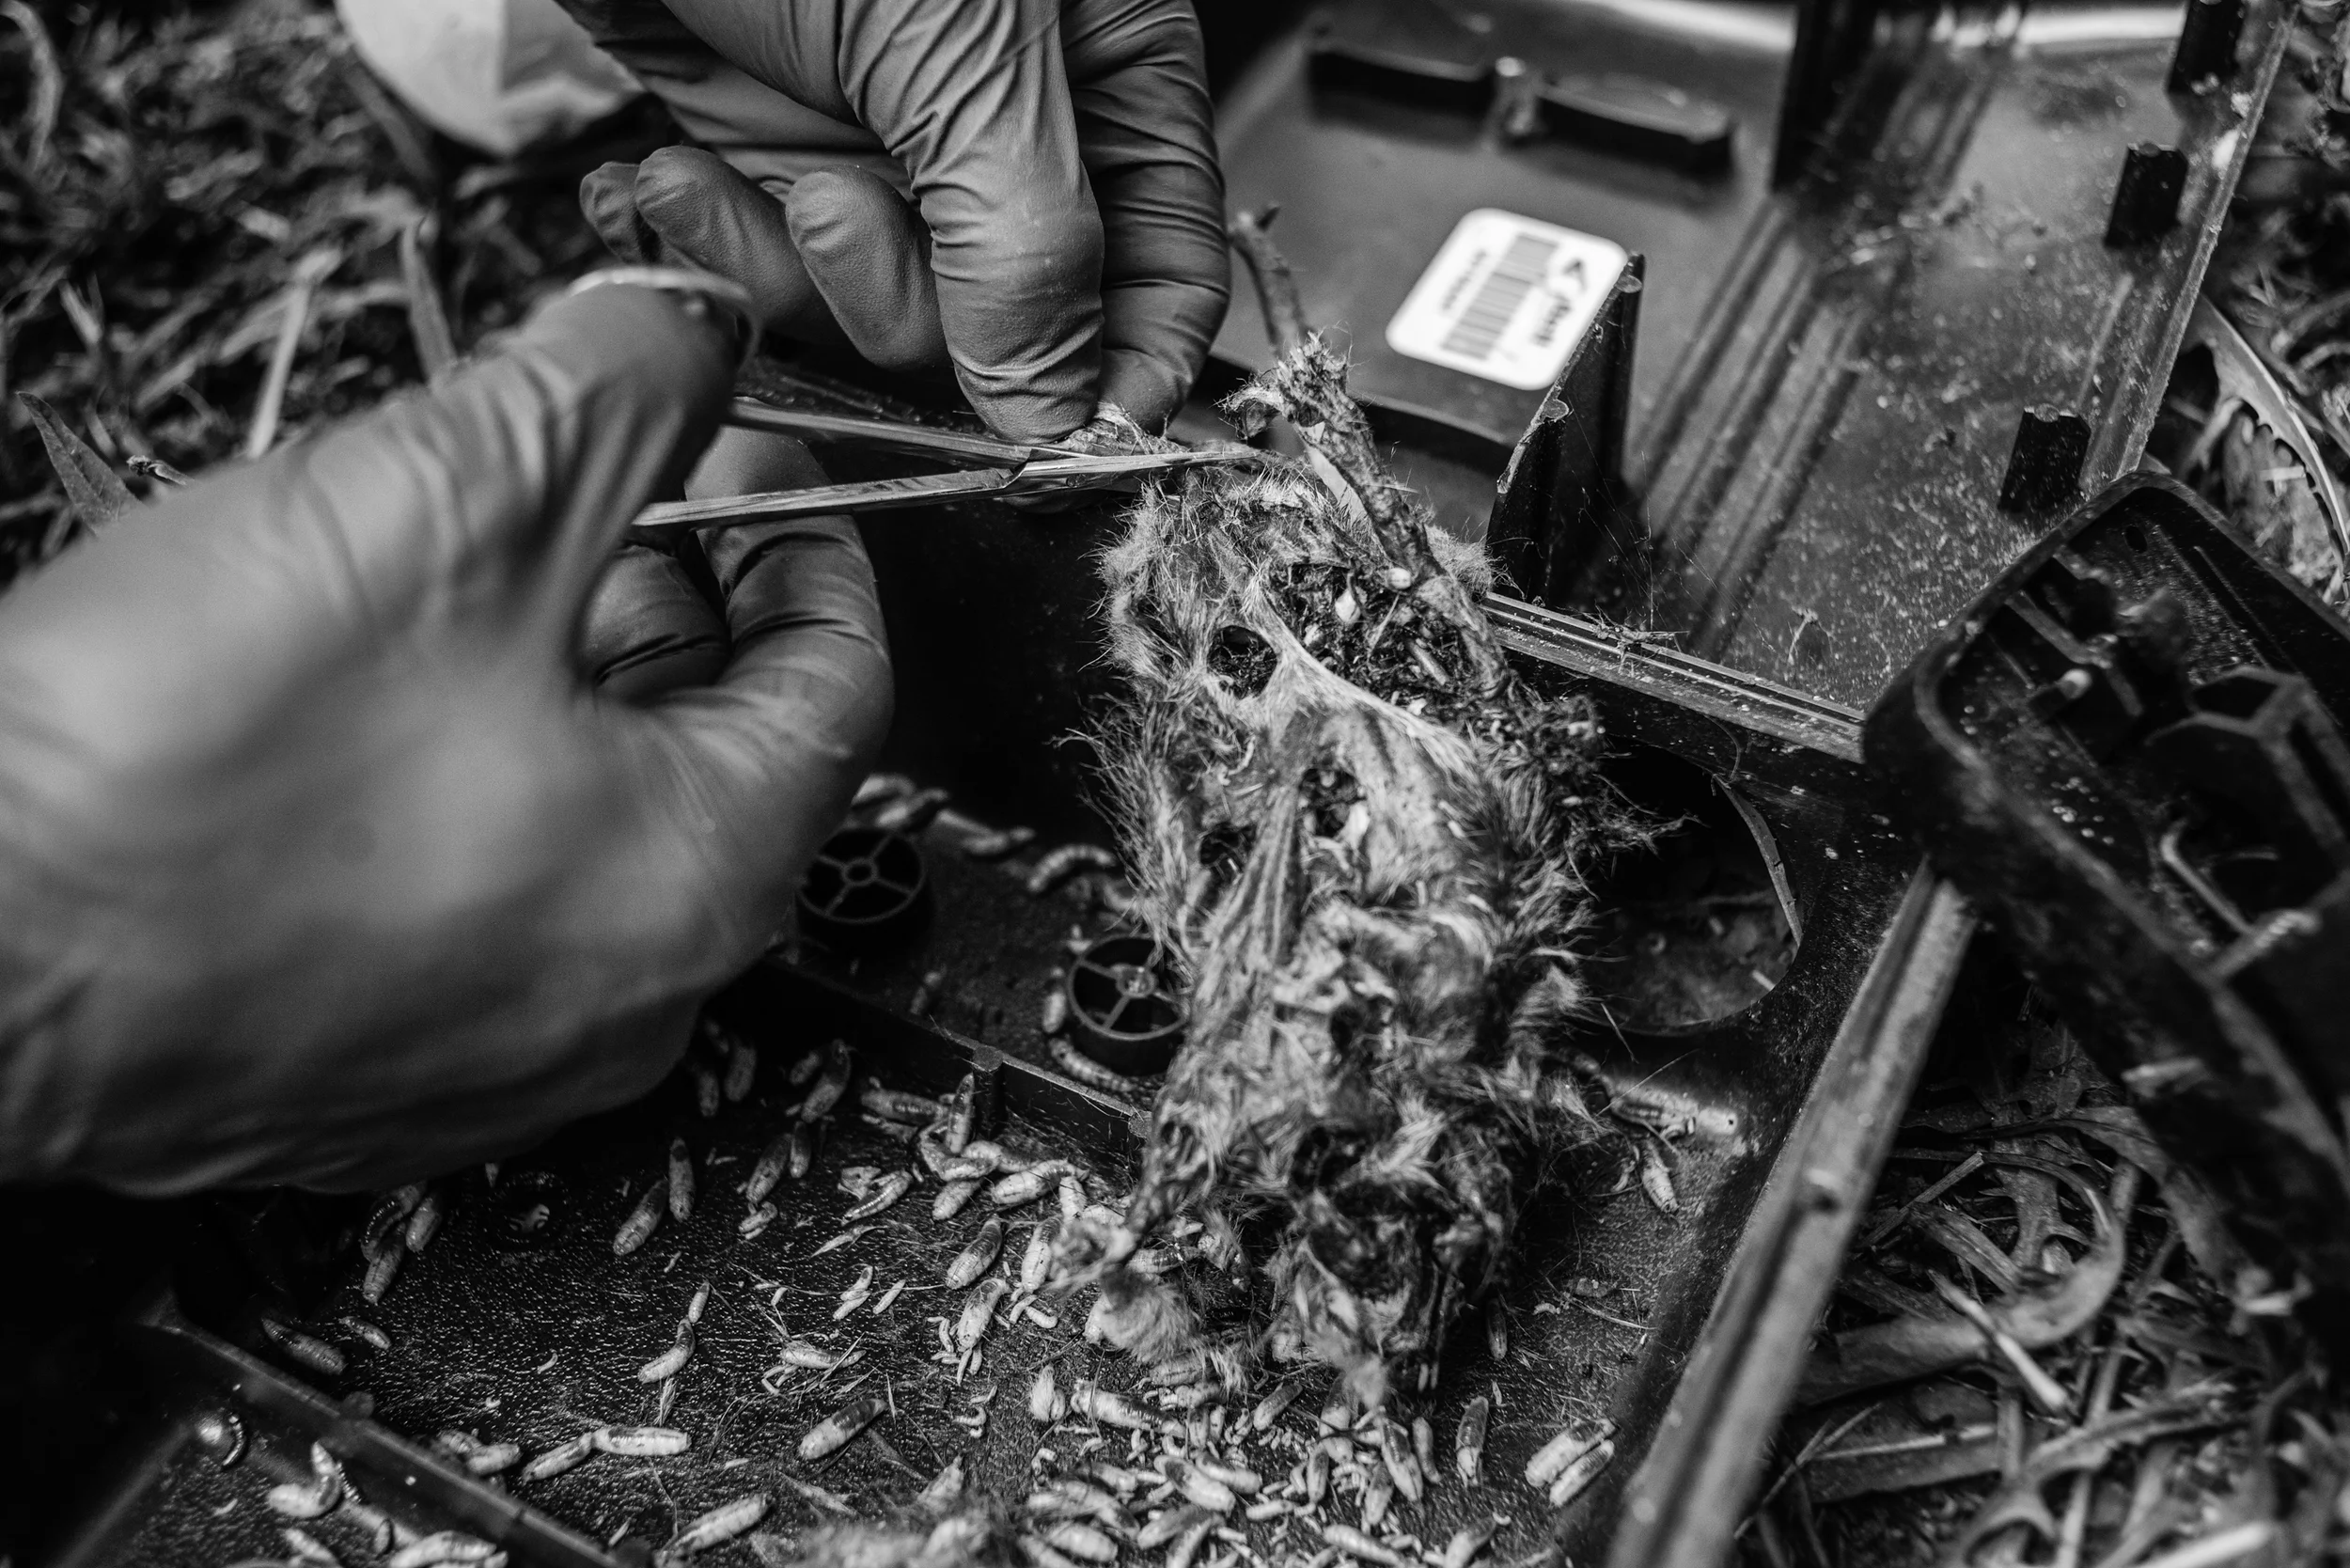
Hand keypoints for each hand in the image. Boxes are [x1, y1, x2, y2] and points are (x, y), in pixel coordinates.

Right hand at [0, 285, 890, 1192]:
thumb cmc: (177, 778)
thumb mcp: (448, 503)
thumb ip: (616, 397)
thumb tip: (691, 335)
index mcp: (704, 880)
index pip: (840, 680)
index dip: (802, 533)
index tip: (742, 457)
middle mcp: (631, 996)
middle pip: (719, 745)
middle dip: (660, 590)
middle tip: (576, 486)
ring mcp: (501, 1046)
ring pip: (592, 812)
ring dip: (549, 670)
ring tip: (435, 573)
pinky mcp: (377, 1058)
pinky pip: (482, 884)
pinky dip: (464, 769)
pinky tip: (355, 698)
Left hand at [560, 0, 1229, 440]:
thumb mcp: (959, 50)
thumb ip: (1028, 241)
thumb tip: (1063, 412)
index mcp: (1107, 65)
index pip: (1166, 270)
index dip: (1124, 375)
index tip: (1060, 456)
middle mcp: (1005, 117)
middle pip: (1009, 319)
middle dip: (910, 298)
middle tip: (844, 209)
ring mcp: (882, 137)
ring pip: (876, 310)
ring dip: (790, 267)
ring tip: (735, 162)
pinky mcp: (766, 142)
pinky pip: (768, 266)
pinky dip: (709, 242)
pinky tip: (671, 175)